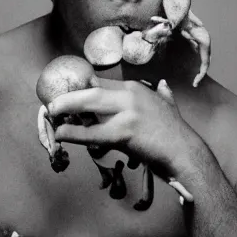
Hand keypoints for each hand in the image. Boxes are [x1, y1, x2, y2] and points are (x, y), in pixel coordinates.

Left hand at [46, 78, 201, 174]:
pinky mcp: (126, 132)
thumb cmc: (175, 134)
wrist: (186, 153)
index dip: (80, 89)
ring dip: (66, 110)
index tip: (66, 95)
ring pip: (89, 106)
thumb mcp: (167, 106)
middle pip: (91, 91)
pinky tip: (62, 135)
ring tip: (51, 117)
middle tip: (52, 104)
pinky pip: (93, 132)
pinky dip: (74, 133)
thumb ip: (162, 94)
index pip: (101, 84)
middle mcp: (130, 95)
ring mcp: (128, 112)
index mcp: (135, 88)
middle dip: (68, 97)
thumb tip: (163, 85)